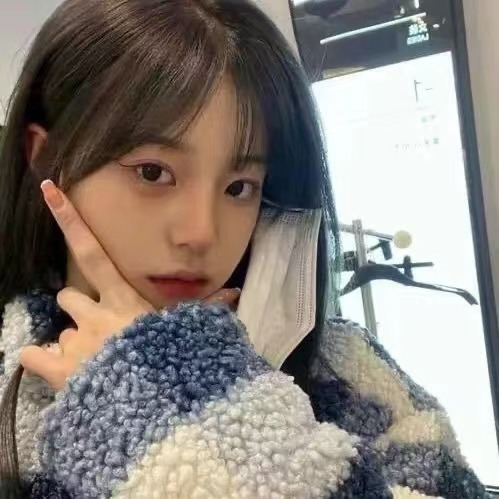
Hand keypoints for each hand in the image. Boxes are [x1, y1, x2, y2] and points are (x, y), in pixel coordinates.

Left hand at [20, 180, 238, 390]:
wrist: (152, 410)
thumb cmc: (171, 362)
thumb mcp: (188, 332)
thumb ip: (207, 308)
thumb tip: (235, 291)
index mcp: (123, 300)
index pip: (93, 253)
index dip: (70, 221)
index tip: (49, 190)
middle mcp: (93, 314)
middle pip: (70, 295)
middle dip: (80, 307)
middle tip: (97, 327)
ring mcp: (73, 341)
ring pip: (61, 329)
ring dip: (74, 341)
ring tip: (95, 362)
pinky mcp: (57, 368)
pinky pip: (32, 353)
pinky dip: (41, 359)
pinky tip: (57, 369)